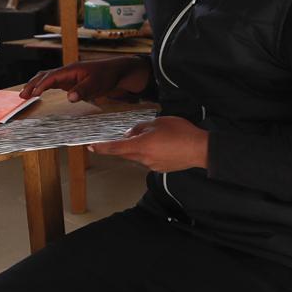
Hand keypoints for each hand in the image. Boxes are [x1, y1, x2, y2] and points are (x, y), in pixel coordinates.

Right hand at [22, 55, 149, 102]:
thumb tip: (70, 97)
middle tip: (22, 96)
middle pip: (44, 75)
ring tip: (25, 95)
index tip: (33, 94)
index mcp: (71, 70)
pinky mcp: (70, 81)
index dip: (41, 85)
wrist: (117, 72)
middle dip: (32, 84)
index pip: (51, 77)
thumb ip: (83, 90)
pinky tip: (38, 93)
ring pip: (47, 78)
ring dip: (35, 85)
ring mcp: (68, 76)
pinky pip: (53, 82)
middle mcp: (67, 71)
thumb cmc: (107, 75)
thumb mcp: (97, 84)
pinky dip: (43, 86)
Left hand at [89, 116, 208, 172]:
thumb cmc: (181, 133)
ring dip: (140, 147)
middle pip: (126, 153)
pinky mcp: (160, 168)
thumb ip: (142, 127)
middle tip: (128, 136)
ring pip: (138, 155)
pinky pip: (149, 159)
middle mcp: (144, 158)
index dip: (102, 147)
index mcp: (141, 146)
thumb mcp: (159, 122)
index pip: (116, 148)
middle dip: (124, 145)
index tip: (91, 146)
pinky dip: (151, 152)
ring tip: (157, 137)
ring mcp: (152, 165)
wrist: (200, 150)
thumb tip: (132, 133)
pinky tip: (163, 145)